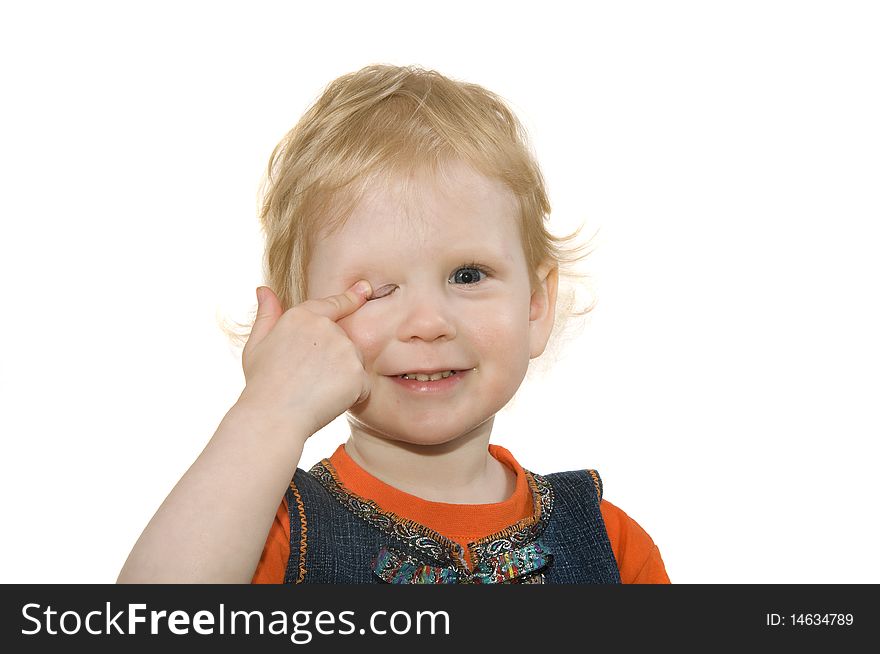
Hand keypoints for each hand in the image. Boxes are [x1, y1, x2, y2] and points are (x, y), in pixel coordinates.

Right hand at [238, 280, 372, 436]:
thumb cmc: (262, 384)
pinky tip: (328, 402)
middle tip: (306, 380)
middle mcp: (326, 327)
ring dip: (343, 378)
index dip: (351, 297)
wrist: (273, 416)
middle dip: (333, 360)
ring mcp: (344, 348)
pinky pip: (363, 386)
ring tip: (314, 391)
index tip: (365, 289)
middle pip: (343, 341)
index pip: (334, 304)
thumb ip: (266, 316)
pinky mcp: (357, 372)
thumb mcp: (256, 346)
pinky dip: (352, 396)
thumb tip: (263, 290)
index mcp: (301, 316)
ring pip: (353, 363)